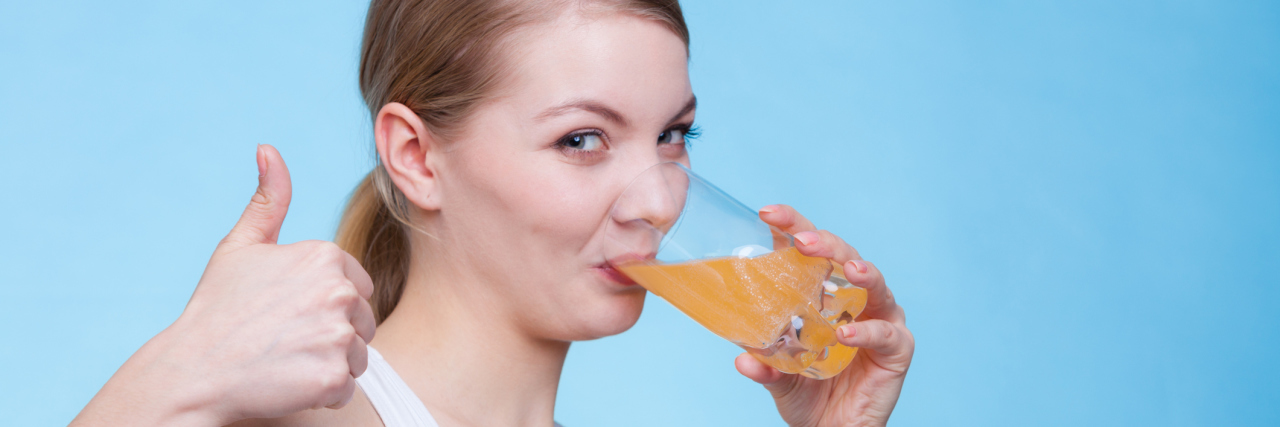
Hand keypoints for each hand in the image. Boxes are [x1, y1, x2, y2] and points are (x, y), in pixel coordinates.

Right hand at [71, 145, 376, 425]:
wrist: (192, 372)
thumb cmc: (217, 310)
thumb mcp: (240, 247)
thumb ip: (268, 200)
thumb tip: (269, 149)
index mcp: (325, 256)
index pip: (356, 287)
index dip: (324, 303)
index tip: (288, 311)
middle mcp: (338, 291)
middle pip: (363, 321)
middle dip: (332, 333)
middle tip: (284, 338)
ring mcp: (337, 335)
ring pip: (359, 355)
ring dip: (329, 363)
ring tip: (286, 360)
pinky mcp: (333, 377)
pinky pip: (346, 387)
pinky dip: (321, 392)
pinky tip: (287, 381)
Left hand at [735, 204, 913, 426]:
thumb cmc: (807, 394)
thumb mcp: (777, 376)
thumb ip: (764, 364)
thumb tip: (743, 357)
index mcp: (821, 292)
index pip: (808, 250)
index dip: (792, 227)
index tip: (767, 212)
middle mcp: (853, 297)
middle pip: (842, 255)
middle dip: (823, 242)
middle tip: (802, 240)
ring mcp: (879, 318)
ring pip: (874, 283)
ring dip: (860, 272)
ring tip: (846, 269)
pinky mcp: (897, 347)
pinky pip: (885, 332)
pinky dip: (867, 330)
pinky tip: (846, 334)